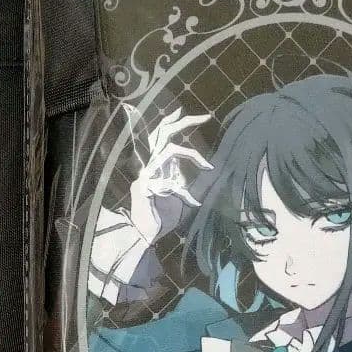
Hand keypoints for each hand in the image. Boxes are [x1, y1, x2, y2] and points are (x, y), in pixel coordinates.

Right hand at [129, 107, 212, 243]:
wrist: (143, 234)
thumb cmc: (161, 217)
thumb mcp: (181, 198)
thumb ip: (188, 185)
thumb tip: (208, 176)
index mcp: (159, 165)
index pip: (167, 137)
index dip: (181, 130)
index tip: (204, 137)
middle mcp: (152, 164)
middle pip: (164, 132)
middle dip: (185, 122)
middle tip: (206, 117)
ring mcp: (147, 173)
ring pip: (168, 149)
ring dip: (191, 154)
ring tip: (205, 164)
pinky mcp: (145, 185)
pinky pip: (168, 180)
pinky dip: (182, 190)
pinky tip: (191, 202)